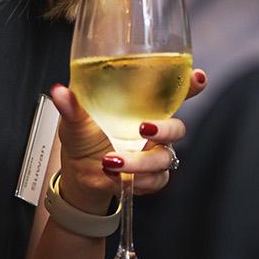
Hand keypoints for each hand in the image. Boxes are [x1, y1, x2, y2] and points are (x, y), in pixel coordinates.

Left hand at [48, 75, 204, 205]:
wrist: (79, 175)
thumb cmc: (83, 139)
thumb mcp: (75, 121)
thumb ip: (71, 107)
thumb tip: (60, 91)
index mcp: (141, 108)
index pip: (173, 92)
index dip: (191, 84)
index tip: (197, 77)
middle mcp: (153, 129)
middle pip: (177, 127)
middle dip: (164, 129)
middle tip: (143, 128)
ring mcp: (154, 154)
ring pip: (163, 158)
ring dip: (139, 162)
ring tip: (110, 161)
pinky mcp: (151, 177)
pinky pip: (156, 181)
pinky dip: (137, 181)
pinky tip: (116, 177)